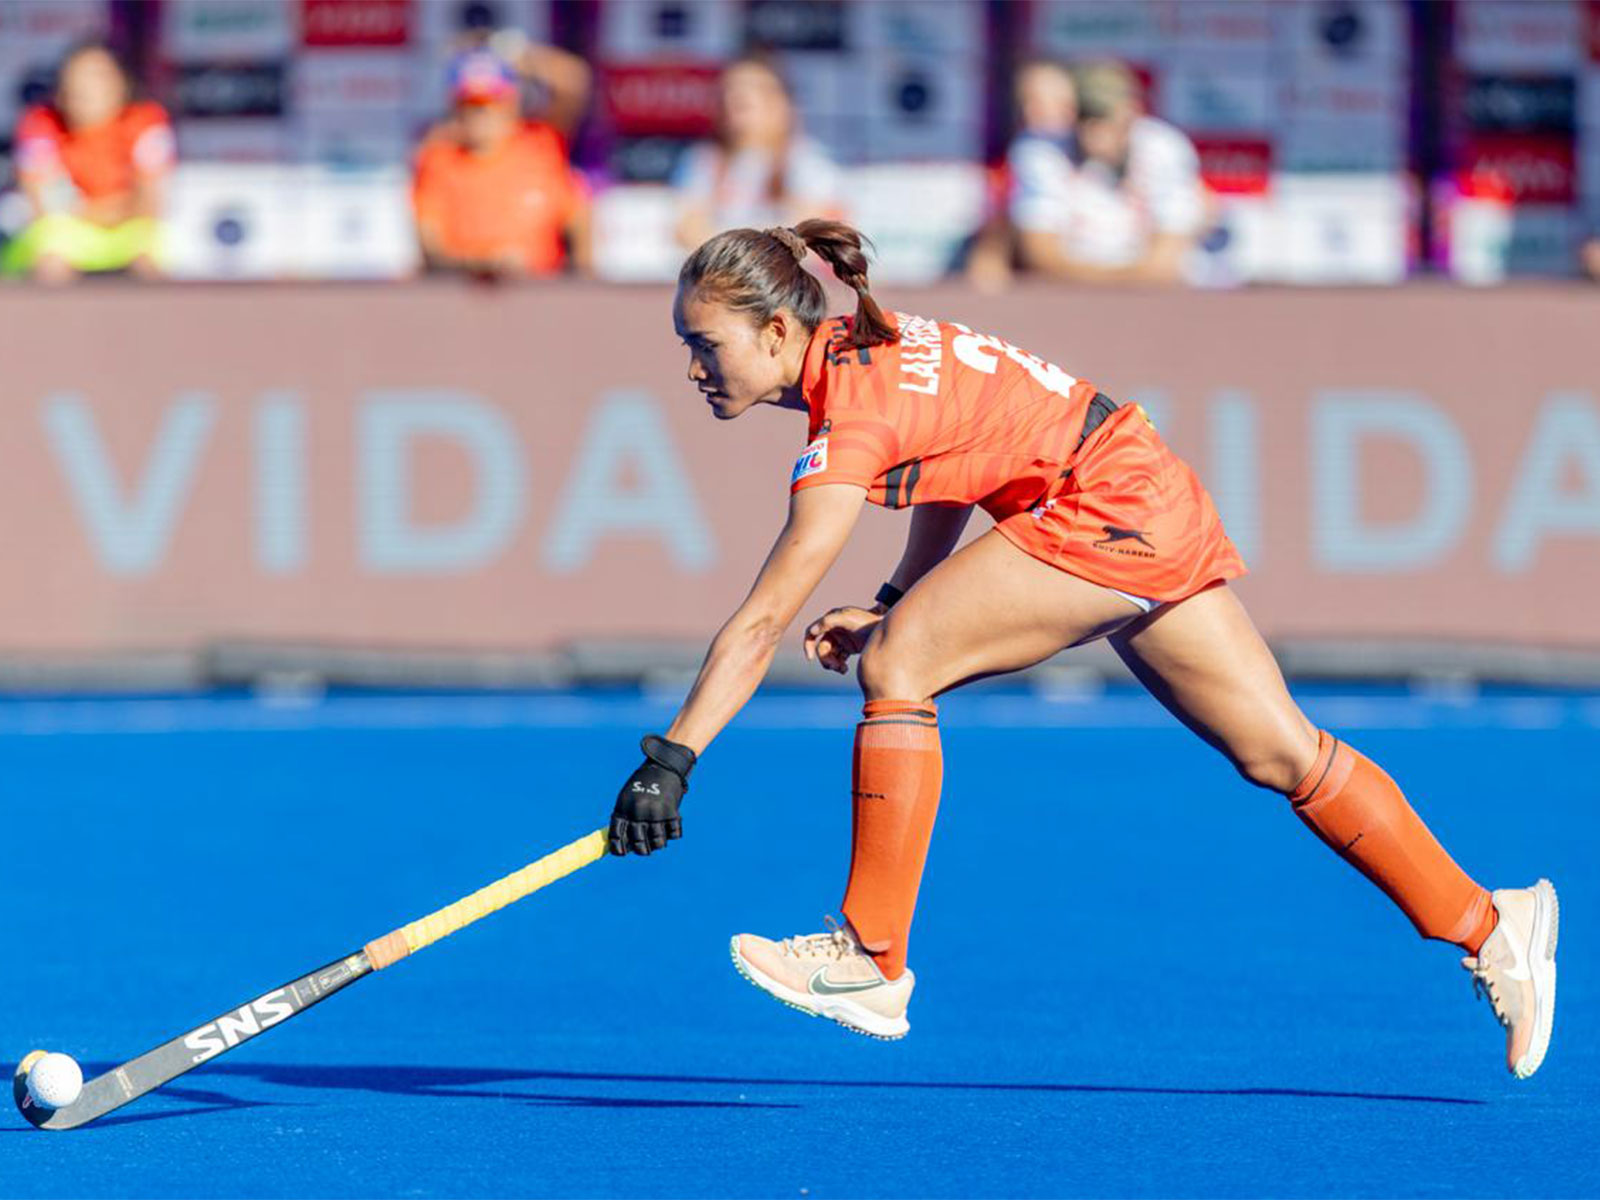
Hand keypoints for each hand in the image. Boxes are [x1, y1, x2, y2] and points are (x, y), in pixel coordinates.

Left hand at [609, 735, 695, 855]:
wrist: (664, 766)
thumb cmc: (643, 783)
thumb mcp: (628, 797)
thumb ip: (625, 817)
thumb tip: (626, 843)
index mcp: (623, 808)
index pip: (616, 836)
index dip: (618, 849)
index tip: (622, 853)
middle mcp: (638, 812)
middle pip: (638, 843)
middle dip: (642, 850)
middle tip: (645, 849)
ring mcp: (655, 813)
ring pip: (658, 843)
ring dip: (658, 844)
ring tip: (659, 840)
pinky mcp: (671, 812)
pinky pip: (674, 834)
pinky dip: (673, 834)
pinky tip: (670, 829)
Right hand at [803, 605, 883, 673]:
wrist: (886, 630)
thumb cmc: (867, 622)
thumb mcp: (848, 619)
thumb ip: (829, 621)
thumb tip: (812, 631)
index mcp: (831, 620)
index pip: (812, 632)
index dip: (808, 645)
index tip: (810, 658)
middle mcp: (834, 629)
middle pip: (821, 648)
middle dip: (826, 659)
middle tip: (836, 667)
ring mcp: (841, 638)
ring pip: (829, 655)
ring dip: (833, 664)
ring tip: (842, 669)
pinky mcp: (849, 647)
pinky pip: (838, 658)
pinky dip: (839, 665)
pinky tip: (845, 669)